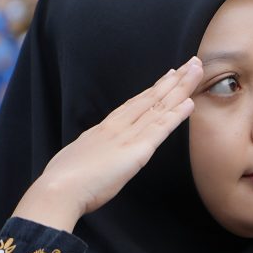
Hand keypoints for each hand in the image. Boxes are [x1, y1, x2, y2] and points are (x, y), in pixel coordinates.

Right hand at [12, 57, 203, 231]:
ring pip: (159, 107)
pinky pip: (160, 129)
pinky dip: (176, 116)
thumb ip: (90, 154)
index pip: (135, 104)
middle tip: (192, 62)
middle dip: (174, 80)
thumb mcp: (78, 159)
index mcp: (104, 129)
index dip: (155, 89)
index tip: (170, 74)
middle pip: (151, 97)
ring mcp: (128, 136)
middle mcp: (118, 127)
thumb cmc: (63, 181)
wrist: (57, 190)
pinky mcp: (137, 151)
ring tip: (196, 70)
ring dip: (181, 88)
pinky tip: (190, 103)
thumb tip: (93, 157)